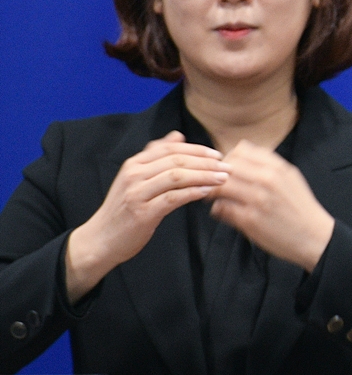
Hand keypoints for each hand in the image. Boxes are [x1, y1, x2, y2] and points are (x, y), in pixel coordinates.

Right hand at [66, 131, 228, 301]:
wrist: (101, 239)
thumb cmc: (124, 209)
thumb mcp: (136, 178)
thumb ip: (156, 157)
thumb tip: (177, 135)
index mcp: (134, 164)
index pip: (169, 148)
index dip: (196, 149)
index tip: (217, 154)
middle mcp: (133, 174)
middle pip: (176, 160)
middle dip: (205, 162)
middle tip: (227, 166)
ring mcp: (137, 193)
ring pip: (176, 177)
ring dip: (204, 176)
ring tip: (223, 179)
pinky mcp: (142, 213)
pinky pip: (173, 198)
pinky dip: (193, 193)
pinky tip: (208, 193)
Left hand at [209, 141, 334, 271]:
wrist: (314, 236)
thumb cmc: (300, 208)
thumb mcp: (291, 178)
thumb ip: (268, 166)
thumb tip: (237, 159)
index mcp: (278, 167)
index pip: (241, 150)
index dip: (230, 159)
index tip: (229, 169)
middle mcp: (267, 180)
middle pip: (227, 167)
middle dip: (218, 175)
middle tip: (216, 185)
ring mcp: (257, 199)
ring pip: (220, 186)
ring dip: (214, 192)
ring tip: (217, 198)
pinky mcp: (249, 219)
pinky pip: (221, 208)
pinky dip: (219, 209)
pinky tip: (226, 212)